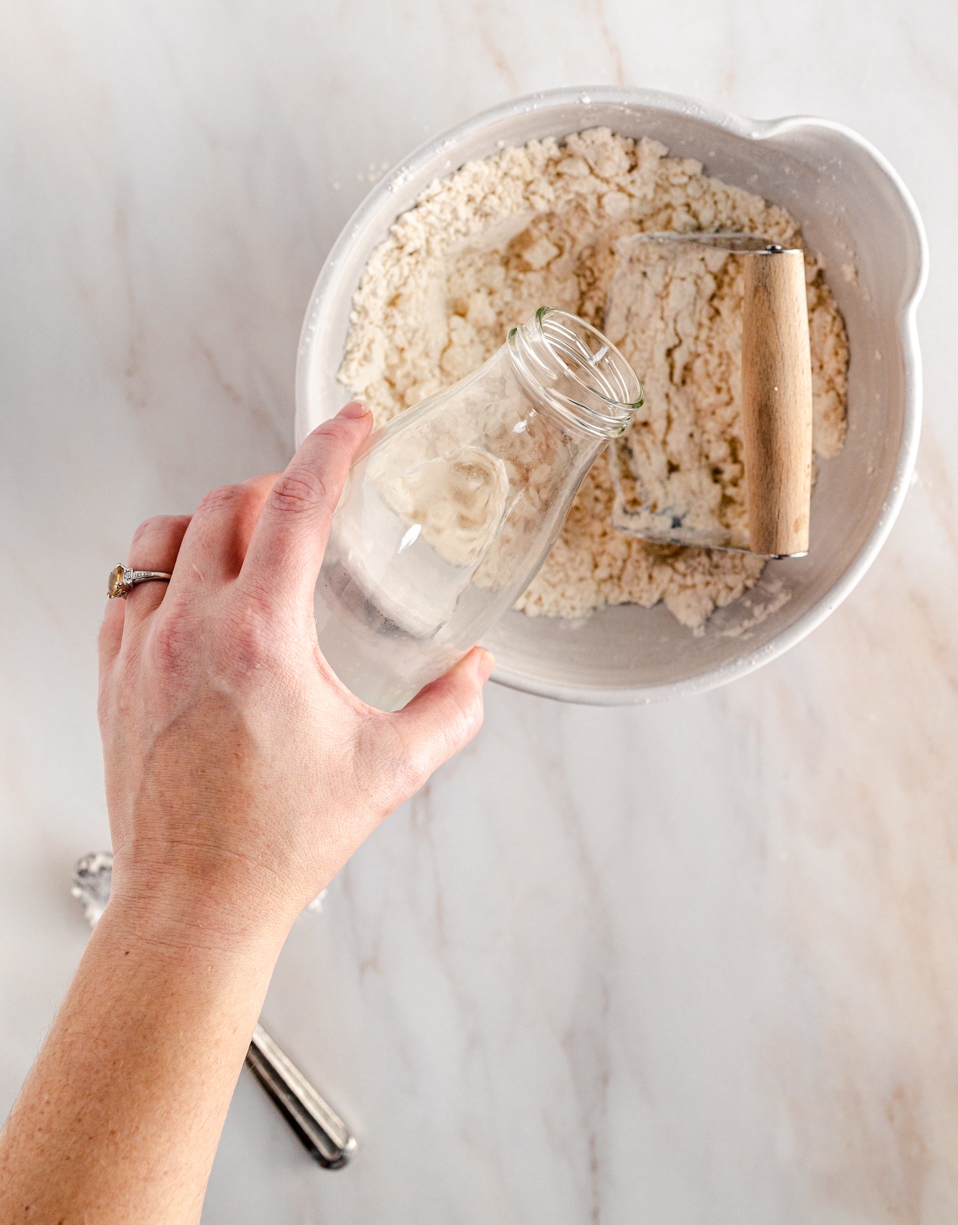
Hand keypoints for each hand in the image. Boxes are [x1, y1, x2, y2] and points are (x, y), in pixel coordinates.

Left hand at [98, 402, 491, 952]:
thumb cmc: (280, 841)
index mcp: (262, 635)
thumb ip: (450, 711)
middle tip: (314, 500)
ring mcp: (141, 650)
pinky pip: (127, 589)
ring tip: (250, 540)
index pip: (294, 504)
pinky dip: (164, 570)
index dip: (330, 447)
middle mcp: (192, 628)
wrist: (193, 902)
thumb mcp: (388, 771)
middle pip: (227, 504)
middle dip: (276, 485)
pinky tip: (197, 593)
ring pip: (165, 536)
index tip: (353, 420)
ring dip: (212, 520)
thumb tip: (479, 670)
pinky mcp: (113, 678)